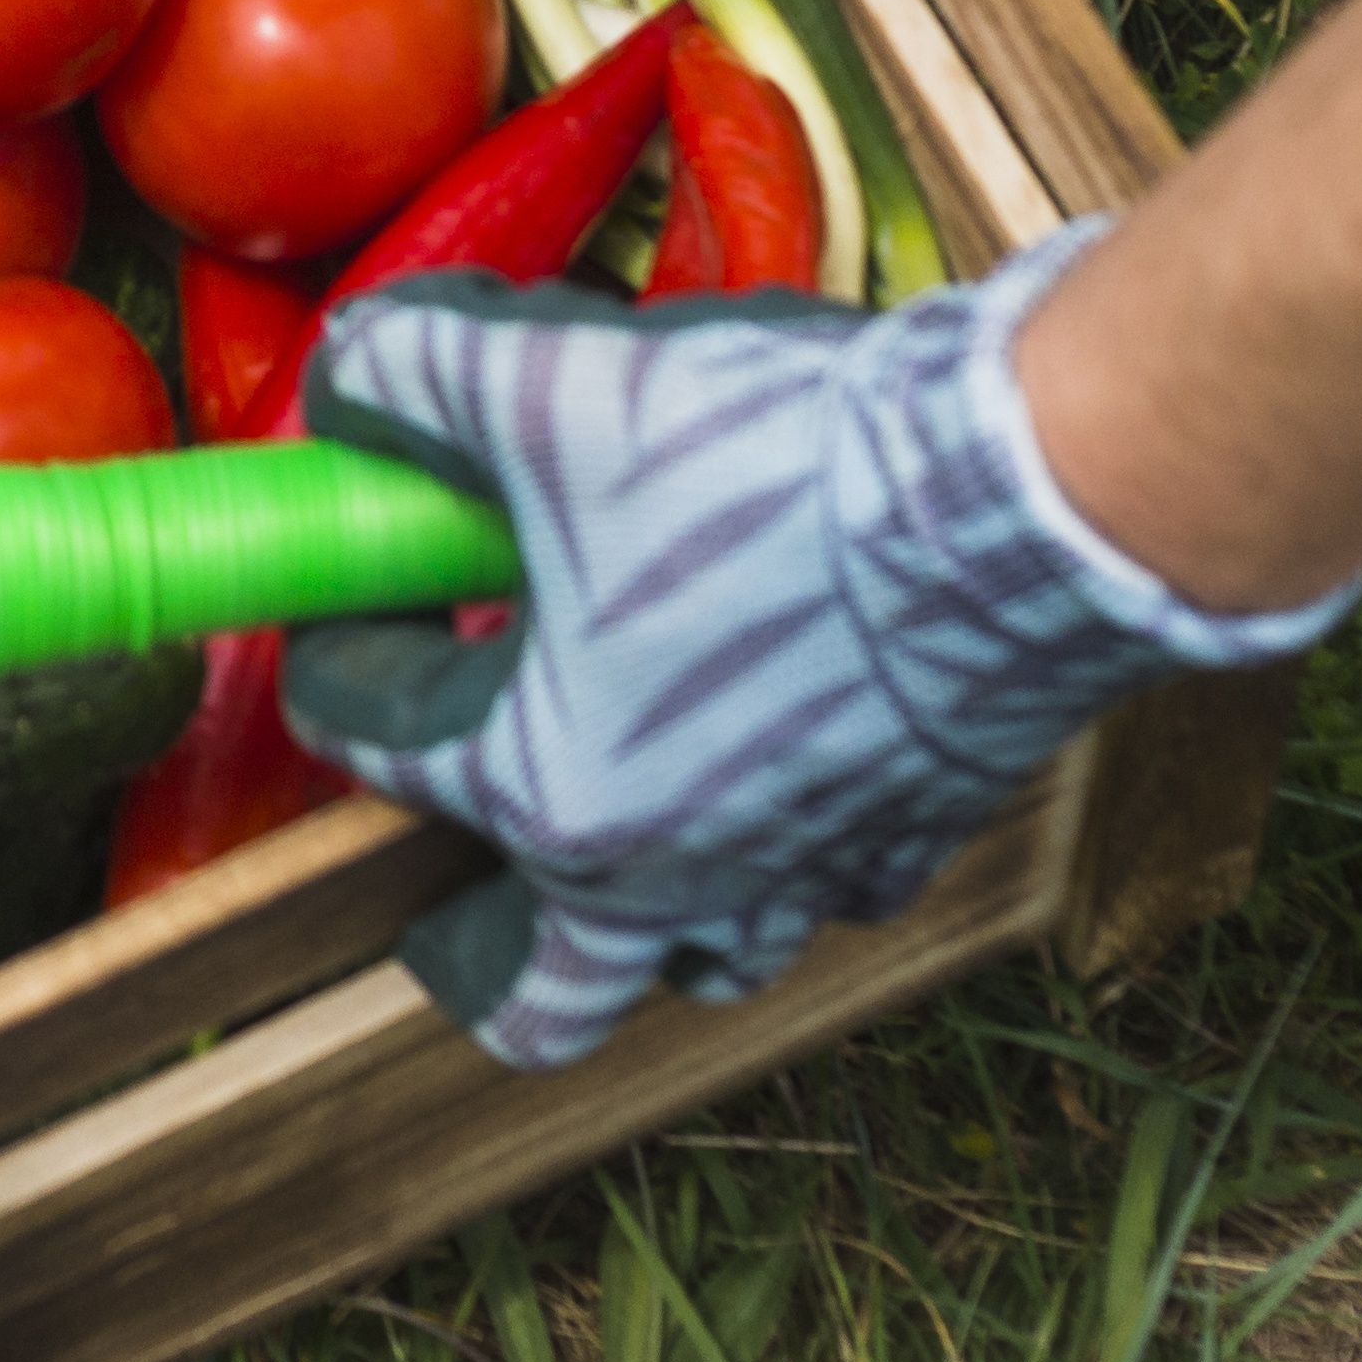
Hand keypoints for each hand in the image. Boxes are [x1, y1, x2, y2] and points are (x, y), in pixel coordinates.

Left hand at [280, 222, 1361, 1069]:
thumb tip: (351, 369)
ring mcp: (801, 873)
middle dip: (462, 940)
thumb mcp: (552, 386)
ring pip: (694, 960)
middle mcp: (669, 877)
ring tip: (611, 810)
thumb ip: (417, 377)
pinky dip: (783, 852)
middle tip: (442, 855)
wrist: (1024, 499)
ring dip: (638, 913)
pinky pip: (826, 890)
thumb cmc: (776, 469)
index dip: (337, 649)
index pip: (371, 741)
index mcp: (546, 791)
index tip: (351, 592)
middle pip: (529, 993)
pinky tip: (773, 763)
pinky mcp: (913, 833)